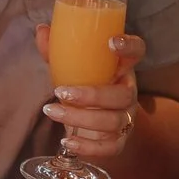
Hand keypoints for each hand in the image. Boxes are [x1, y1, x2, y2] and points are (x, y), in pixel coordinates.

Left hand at [35, 26, 143, 159]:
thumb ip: (58, 51)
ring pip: (113, 121)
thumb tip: (41, 30)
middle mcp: (128, 93)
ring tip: (52, 111)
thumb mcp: (71, 68)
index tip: (111, 42)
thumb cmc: (83, 87)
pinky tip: (67, 142)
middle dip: (92, 95)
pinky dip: (88, 147)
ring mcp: (126, 119)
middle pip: (123, 95)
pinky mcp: (118, 142)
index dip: (130, 46)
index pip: (137, 52)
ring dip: (80, 118)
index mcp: (121, 68)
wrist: (93, 125)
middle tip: (61, 91)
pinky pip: (110, 148)